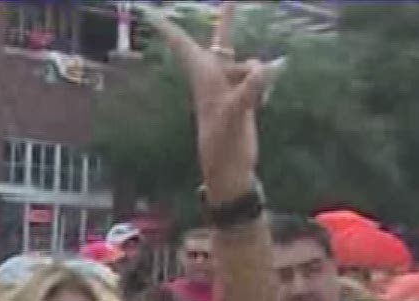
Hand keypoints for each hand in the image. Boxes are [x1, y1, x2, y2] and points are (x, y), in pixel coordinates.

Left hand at [142, 0, 281, 199]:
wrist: (230, 167)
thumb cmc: (223, 141)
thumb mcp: (236, 113)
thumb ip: (251, 87)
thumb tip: (269, 66)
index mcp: (202, 76)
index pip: (182, 45)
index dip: (167, 28)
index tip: (148, 12)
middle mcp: (214, 76)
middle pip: (222, 40)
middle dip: (226, 20)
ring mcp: (230, 85)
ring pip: (250, 62)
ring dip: (257, 72)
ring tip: (255, 100)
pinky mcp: (244, 96)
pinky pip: (259, 77)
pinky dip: (264, 82)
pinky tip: (263, 102)